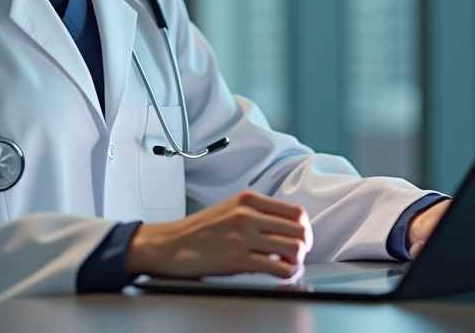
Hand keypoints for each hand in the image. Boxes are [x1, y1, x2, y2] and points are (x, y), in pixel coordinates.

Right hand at [125, 190, 312, 279]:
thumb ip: (256, 213)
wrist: (169, 245)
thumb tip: (284, 228)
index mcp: (248, 199)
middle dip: (304, 246)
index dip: (304, 228)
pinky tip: (280, 275)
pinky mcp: (236, 259)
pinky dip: (286, 274)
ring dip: (297, 261)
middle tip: (298, 255)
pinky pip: (276, 268)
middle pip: (298, 229)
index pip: (295, 211)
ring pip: (292, 248)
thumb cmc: (198, 230)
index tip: (301, 238)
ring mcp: (242, 237)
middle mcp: (247, 214)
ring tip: (289, 267)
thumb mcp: (229, 208)